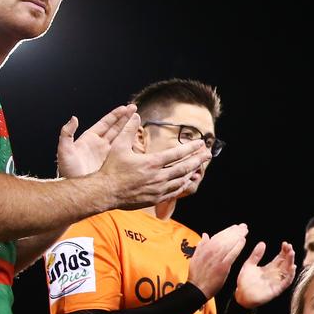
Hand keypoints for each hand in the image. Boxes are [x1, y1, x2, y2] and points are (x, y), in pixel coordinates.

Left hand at [56, 105, 136, 177]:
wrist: (76, 190)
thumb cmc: (67, 171)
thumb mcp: (64, 152)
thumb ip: (66, 134)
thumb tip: (73, 118)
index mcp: (89, 139)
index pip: (105, 124)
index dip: (115, 115)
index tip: (125, 108)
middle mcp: (100, 145)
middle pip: (115, 128)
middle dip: (125, 118)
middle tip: (135, 108)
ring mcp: (107, 154)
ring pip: (121, 138)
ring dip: (129, 128)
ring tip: (138, 119)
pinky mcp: (113, 163)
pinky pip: (124, 151)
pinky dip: (131, 144)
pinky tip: (138, 139)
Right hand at [94, 113, 208, 208]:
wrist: (104, 192)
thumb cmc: (111, 169)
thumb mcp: (118, 146)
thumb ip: (128, 129)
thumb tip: (134, 114)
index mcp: (151, 163)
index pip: (177, 154)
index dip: (191, 148)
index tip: (201, 143)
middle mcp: (158, 177)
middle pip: (184, 168)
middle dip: (198, 160)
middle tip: (209, 154)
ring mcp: (158, 189)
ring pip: (181, 181)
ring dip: (192, 172)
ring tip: (199, 166)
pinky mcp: (155, 198)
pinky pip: (174, 192)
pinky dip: (183, 185)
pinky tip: (186, 181)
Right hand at [187, 224, 248, 298]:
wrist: (197, 289)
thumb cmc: (197, 274)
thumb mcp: (195, 258)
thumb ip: (201, 246)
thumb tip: (205, 235)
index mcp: (204, 249)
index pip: (218, 236)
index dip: (227, 231)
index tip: (235, 227)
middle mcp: (210, 251)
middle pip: (225, 238)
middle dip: (235, 231)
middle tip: (244, 227)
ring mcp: (217, 259)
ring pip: (229, 244)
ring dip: (238, 236)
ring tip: (245, 231)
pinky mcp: (223, 266)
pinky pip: (232, 254)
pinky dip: (238, 247)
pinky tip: (243, 241)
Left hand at [235, 241, 296, 307]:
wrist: (241, 296)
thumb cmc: (244, 282)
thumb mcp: (249, 265)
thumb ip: (256, 255)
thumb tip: (262, 243)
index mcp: (270, 268)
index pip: (280, 257)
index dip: (284, 250)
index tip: (285, 243)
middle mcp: (275, 274)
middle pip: (286, 262)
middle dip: (289, 254)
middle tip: (290, 246)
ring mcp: (277, 281)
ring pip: (288, 271)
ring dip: (291, 262)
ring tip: (291, 253)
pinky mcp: (277, 289)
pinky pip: (286, 282)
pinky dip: (291, 275)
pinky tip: (293, 267)